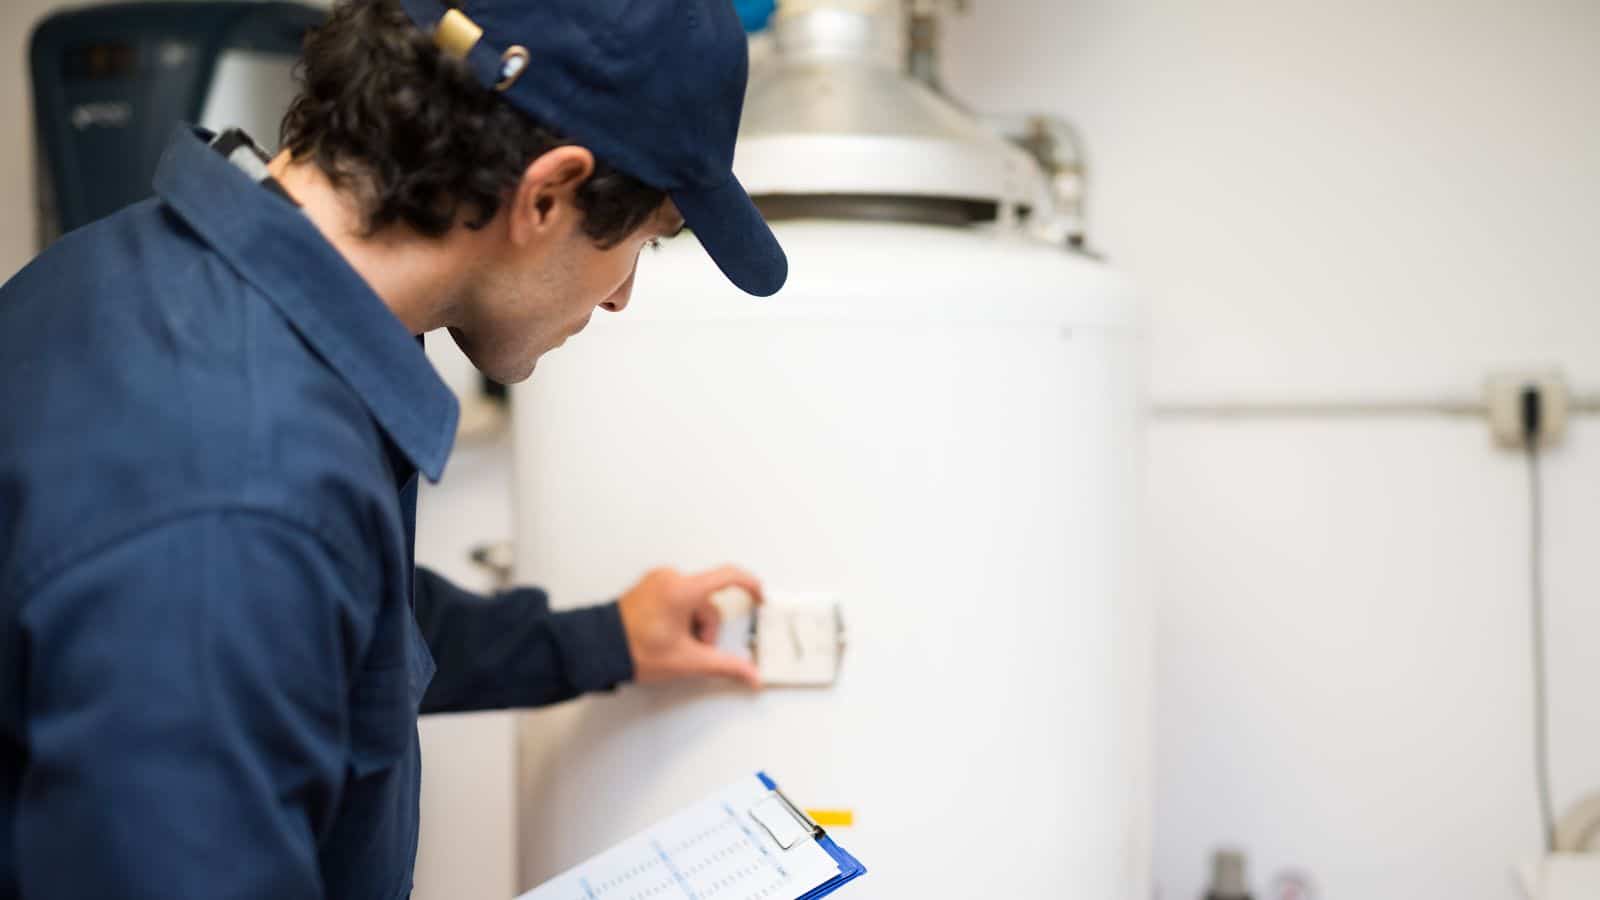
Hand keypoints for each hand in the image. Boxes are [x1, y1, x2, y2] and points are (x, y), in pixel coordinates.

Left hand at [618, 565, 763, 688]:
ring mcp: (658, 580)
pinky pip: (678, 597)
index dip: (750, 586)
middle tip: (691, 649)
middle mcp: (670, 577)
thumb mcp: (686, 661)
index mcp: (682, 589)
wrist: (597, 648)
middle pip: (708, 602)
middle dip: (706, 629)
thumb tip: (750, 674)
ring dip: (692, 625)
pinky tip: (665, 634)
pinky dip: (680, 616)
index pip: (729, 576)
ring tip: (673, 644)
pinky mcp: (649, 585)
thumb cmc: (633, 650)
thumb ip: (724, 666)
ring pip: (694, 602)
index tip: (759, 597)